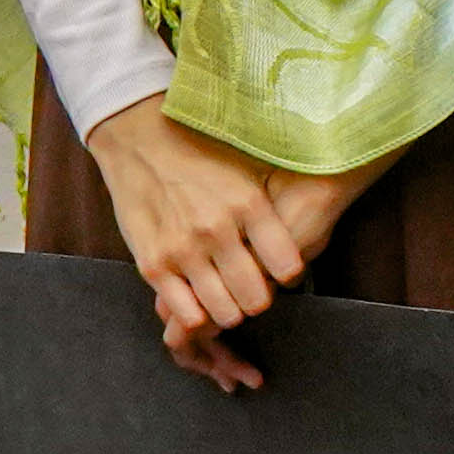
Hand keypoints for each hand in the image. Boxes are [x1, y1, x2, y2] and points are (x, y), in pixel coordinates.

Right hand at [84, 100, 387, 387]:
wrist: (140, 140)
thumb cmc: (201, 154)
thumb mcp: (248, 168)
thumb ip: (274, 202)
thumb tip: (313, 220)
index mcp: (249, 205)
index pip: (287, 267)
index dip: (288, 274)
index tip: (282, 272)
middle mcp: (217, 230)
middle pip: (256, 298)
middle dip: (258, 299)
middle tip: (252, 290)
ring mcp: (183, 249)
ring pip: (224, 311)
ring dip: (230, 309)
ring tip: (228, 297)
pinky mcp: (153, 264)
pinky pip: (185, 312)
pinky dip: (197, 314)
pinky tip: (200, 300)